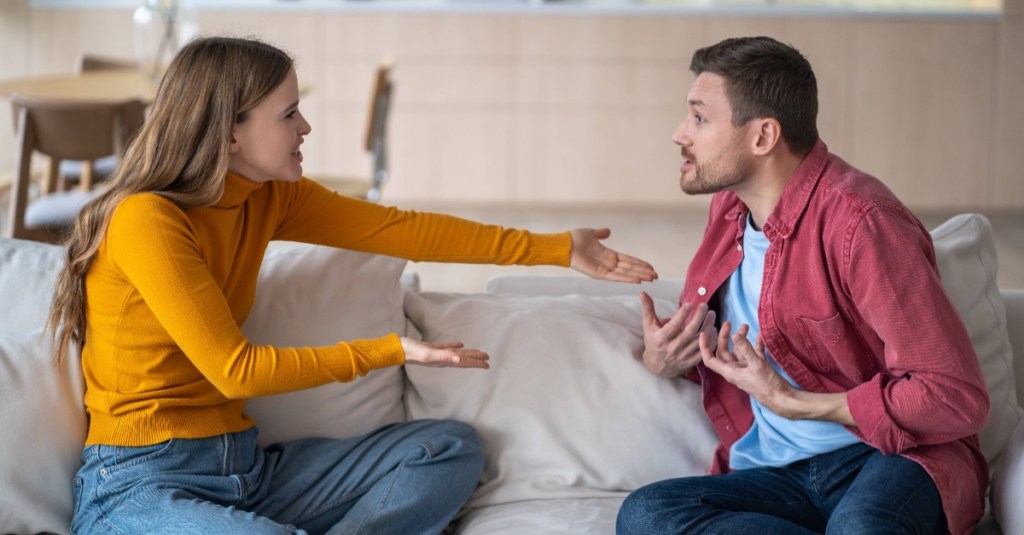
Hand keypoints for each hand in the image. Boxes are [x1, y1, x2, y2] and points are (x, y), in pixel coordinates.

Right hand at [401, 338, 489, 368]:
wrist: (398, 349)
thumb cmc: (412, 352)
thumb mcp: (429, 354)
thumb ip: (444, 356)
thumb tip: (459, 359)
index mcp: (444, 361)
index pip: (464, 362)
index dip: (476, 363)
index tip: (487, 364)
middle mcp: (443, 359)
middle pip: (463, 358)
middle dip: (475, 359)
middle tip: (487, 358)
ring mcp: (437, 353)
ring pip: (456, 353)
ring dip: (467, 353)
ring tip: (477, 352)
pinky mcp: (432, 348)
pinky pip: (447, 347)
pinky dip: (455, 346)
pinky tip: (460, 345)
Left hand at [569, 228, 656, 282]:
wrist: (564, 244)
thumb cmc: (575, 239)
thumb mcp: (591, 233)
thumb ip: (601, 233)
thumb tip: (608, 231)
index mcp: (608, 254)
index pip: (628, 260)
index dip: (639, 263)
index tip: (651, 266)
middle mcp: (608, 263)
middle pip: (630, 268)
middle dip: (643, 272)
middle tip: (656, 276)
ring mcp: (604, 269)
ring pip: (626, 273)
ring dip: (639, 276)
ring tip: (652, 279)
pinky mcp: (599, 274)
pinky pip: (616, 277)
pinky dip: (626, 278)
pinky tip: (637, 280)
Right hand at [640, 292, 717, 377]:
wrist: (657, 366)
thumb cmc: (653, 342)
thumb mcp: (648, 326)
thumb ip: (648, 309)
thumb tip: (642, 293)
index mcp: (661, 338)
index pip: (673, 326)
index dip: (682, 314)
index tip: (689, 304)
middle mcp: (672, 348)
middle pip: (689, 331)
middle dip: (699, 317)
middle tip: (704, 305)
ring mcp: (683, 355)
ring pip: (698, 340)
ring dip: (707, 326)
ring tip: (712, 314)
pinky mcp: (691, 361)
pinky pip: (704, 351)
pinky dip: (711, 341)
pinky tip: (714, 330)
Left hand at [699, 323, 854, 424]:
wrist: (782, 398)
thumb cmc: (767, 384)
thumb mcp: (756, 364)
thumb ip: (745, 349)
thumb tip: (735, 335)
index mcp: (729, 372)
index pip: (710, 359)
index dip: (704, 347)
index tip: (703, 333)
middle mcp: (735, 370)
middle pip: (723, 352)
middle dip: (724, 337)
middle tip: (729, 323)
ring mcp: (746, 369)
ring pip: (739, 351)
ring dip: (741, 338)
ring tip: (746, 326)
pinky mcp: (757, 368)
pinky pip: (753, 353)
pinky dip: (755, 344)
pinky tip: (760, 335)